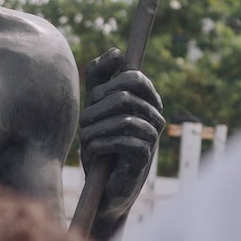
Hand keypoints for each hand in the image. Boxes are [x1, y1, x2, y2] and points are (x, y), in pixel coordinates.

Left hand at [79, 48, 164, 236]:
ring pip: (122, 118)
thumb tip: (116, 51)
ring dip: (95, 128)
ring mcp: (153, 137)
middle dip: (97, 107)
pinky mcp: (144, 157)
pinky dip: (100, 143)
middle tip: (85, 122)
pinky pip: (122, 140)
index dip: (108, 84)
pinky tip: (93, 151)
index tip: (93, 99)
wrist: (103, 189)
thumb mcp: (95, 109)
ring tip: (86, 139)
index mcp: (146, 101)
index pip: (134, 76)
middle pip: (125, 96)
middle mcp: (155, 116)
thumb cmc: (100, 146)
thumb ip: (100, 79)